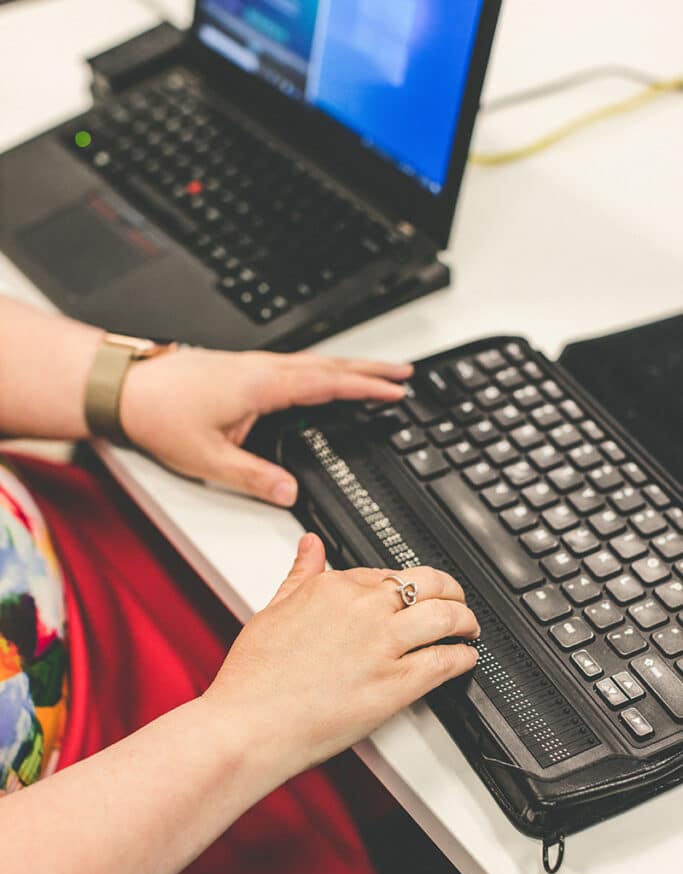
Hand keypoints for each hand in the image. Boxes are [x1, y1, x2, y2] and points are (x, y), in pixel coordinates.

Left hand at [120, 347, 411, 504]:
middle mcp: (263, 370)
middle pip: (329, 365)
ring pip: (315, 362)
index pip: (327, 384)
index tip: (395, 391)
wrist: (127, 388)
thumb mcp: (209, 460)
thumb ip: (255, 478)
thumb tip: (290, 493)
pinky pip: (297, 365)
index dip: (365, 388)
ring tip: (377, 373)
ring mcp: (255, 366)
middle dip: (370, 370)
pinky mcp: (245, 369)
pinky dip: (324, 369)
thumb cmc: (161, 415)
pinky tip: (325, 378)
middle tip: (405, 374)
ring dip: (349, 367)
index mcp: (263, 387)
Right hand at [203, 534, 479, 781]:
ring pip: (445, 617)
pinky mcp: (397, 683)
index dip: (403, 586)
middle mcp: (364, 609)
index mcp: (333, 586)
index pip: (387, 574)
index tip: (409, 596)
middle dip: (449, 591)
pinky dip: (463, 658)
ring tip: (468, 628)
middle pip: (428, 585)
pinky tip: (465, 659)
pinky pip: (445, 661)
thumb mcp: (273, 609)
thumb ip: (299, 574)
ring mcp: (383, 645)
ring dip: (464, 621)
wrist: (249, 724)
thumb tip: (310, 545)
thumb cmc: (255, 676)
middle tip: (456, 601)